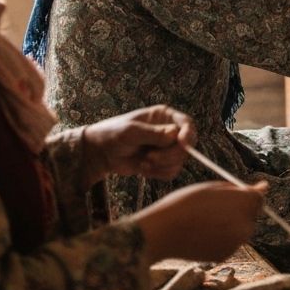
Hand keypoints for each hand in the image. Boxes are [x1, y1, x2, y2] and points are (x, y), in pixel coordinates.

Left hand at [81, 105, 196, 186]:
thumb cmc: (114, 134)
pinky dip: (157, 173)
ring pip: (179, 161)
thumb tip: (175, 135)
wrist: (101, 153)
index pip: (186, 123)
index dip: (188, 134)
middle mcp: (168, 131)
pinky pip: (170, 172)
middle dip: (169, 155)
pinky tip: (143, 168)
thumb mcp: (132, 131)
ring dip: (161, 165)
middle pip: (185, 146)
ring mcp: (165, 148)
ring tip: (143, 162)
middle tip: (150, 158)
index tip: (182, 144)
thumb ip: (154, 133)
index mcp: (164, 116)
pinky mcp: (161, 163)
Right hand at [135, 180, 267, 263]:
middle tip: (215, 207)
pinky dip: (222, 237)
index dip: (248, 194)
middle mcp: (245, 225)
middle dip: (240, 210)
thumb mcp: (213, 188)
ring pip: (241, 229)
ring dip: (231, 223)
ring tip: (206, 219)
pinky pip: (230, 242)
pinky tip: (203, 233)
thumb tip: (263, 187)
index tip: (236, 194)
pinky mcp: (226, 255)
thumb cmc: (186, 202)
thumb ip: (239, 189)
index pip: (258, 197)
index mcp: (243, 203)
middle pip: (251, 214)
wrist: (164, 231)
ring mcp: (236, 243)